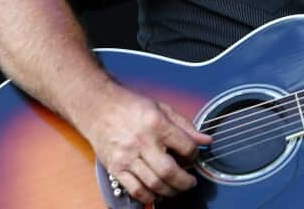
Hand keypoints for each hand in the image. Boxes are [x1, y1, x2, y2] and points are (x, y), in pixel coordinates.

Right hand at [76, 83, 212, 204]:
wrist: (98, 107)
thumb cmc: (130, 105)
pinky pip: (135, 190)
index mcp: (157, 124)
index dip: (195, 155)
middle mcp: (142, 142)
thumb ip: (185, 126)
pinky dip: (149, 197)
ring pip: (154, 184)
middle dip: (185, 182)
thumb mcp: (162, 108)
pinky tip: (156, 193)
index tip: (193, 156)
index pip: (186, 147)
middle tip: (191, 182)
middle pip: (170, 172)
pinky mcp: (115, 168)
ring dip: (170, 191)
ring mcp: (127, 157)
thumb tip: (206, 140)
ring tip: (176, 188)